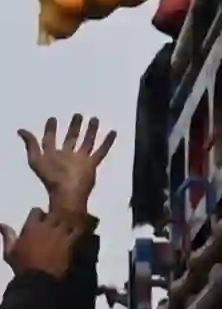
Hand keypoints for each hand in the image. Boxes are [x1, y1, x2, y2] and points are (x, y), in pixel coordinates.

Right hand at [2, 214, 80, 282]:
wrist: (39, 281)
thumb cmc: (23, 267)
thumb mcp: (10, 251)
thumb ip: (8, 235)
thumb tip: (1, 224)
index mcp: (31, 227)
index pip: (37, 211)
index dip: (39, 215)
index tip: (40, 221)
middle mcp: (47, 227)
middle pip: (55, 213)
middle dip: (56, 217)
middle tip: (57, 225)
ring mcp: (60, 234)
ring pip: (68, 219)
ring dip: (69, 222)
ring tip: (69, 228)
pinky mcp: (72, 243)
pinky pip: (79, 231)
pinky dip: (80, 231)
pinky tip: (79, 235)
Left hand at [20, 115, 113, 229]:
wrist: (68, 193)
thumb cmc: (51, 178)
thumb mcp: (36, 159)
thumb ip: (31, 145)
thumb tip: (21, 130)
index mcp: (53, 155)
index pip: (51, 140)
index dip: (50, 130)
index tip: (53, 119)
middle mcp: (67, 156)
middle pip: (71, 139)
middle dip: (74, 127)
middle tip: (78, 115)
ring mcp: (80, 160)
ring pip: (87, 142)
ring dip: (91, 131)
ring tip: (95, 119)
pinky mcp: (91, 164)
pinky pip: (101, 151)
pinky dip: (107, 142)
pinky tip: (113, 132)